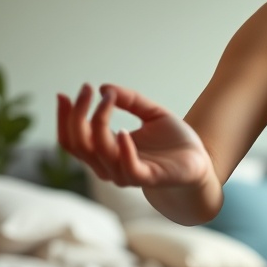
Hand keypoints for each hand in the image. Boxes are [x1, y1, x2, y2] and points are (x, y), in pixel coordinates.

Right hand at [57, 83, 213, 187]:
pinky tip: (122, 130)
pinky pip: (127, 168)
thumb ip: (130, 100)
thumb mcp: (152, 113)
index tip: (64, 94)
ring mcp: (127, 174)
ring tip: (108, 99)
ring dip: (99, 122)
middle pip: (79, 144)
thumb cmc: (175, 141)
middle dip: (77, 115)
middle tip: (86, 89)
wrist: (201, 162)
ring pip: (98, 152)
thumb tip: (104, 88)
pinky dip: (123, 149)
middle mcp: (111, 165)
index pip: (72, 140)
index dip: (64, 119)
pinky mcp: (148, 178)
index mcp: (107, 152)